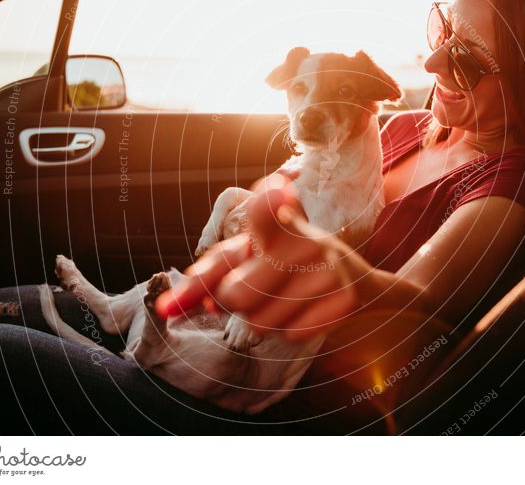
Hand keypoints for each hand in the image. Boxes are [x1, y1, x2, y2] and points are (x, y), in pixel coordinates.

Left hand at [155, 179, 365, 340]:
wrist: (357, 283)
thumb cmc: (287, 267)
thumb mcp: (251, 258)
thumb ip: (204, 280)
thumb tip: (166, 308)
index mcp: (278, 222)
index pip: (268, 210)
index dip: (269, 204)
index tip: (278, 191)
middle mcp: (306, 240)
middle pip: (237, 295)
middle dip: (236, 304)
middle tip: (258, 290)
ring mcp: (329, 268)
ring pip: (263, 322)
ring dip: (265, 321)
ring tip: (286, 300)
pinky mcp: (346, 297)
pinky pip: (293, 333)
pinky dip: (292, 329)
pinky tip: (307, 310)